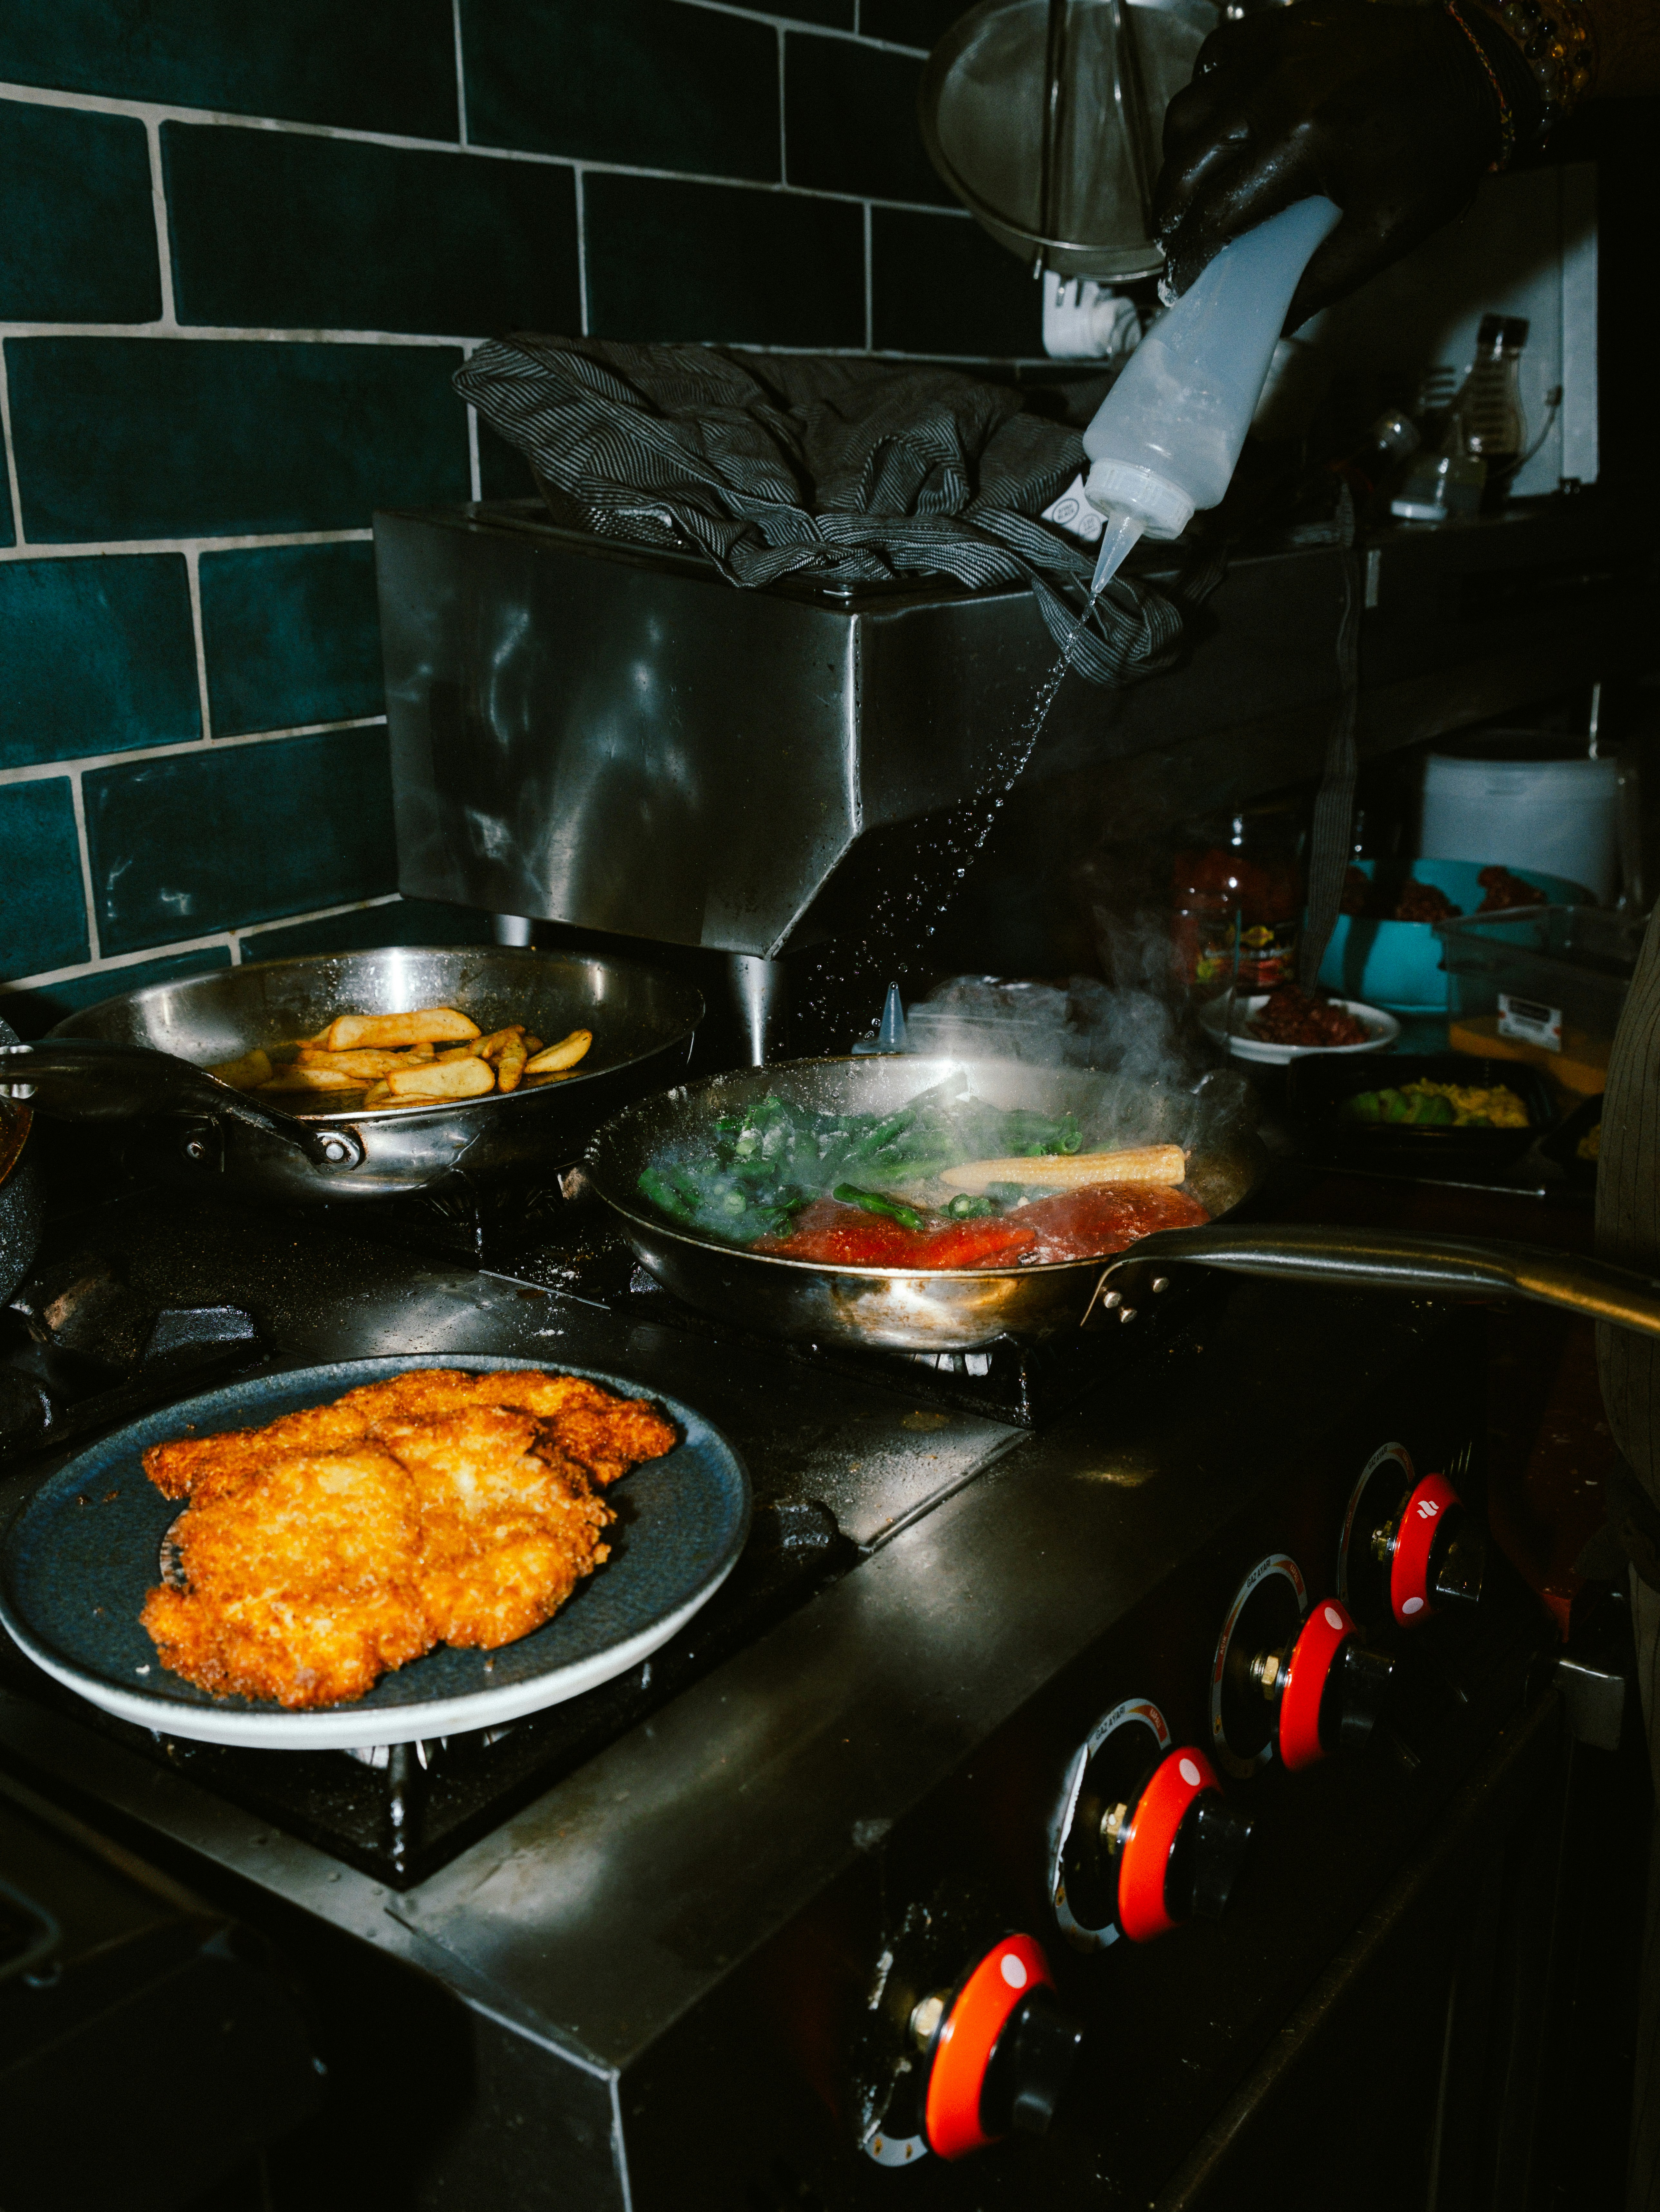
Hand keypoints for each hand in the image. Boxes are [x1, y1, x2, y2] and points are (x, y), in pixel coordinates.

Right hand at [1152, 1, 1519, 329]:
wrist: (1478, 66)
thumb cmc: (1439, 147)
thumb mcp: (1386, 231)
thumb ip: (1320, 280)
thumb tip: (1269, 322)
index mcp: (1304, 141)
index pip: (1217, 214)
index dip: (1190, 256)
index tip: (1181, 280)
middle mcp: (1279, 87)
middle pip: (1187, 163)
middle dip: (1170, 213)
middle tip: (1173, 242)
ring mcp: (1276, 48)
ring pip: (1188, 110)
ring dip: (1178, 159)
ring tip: (1188, 191)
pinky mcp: (1282, 24)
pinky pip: (1214, 60)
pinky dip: (1204, 99)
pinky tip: (1217, 129)